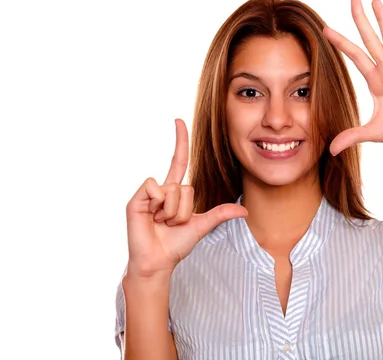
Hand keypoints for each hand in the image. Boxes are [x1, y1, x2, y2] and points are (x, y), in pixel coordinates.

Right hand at [125, 119, 247, 276]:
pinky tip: (153, 218)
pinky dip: (160, 206)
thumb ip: (221, 214)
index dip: (180, 140)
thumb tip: (244, 210)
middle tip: (173, 223)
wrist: (159, 261)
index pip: (179, 159)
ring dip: (174, 212)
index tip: (179, 120)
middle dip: (185, 210)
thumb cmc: (176, 244)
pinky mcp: (137, 199)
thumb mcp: (202, 225)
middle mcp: (162, 187)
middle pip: (186, 186)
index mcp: (175, 191)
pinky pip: (156, 188)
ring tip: (162, 223)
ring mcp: (149, 193)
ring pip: (174, 189)